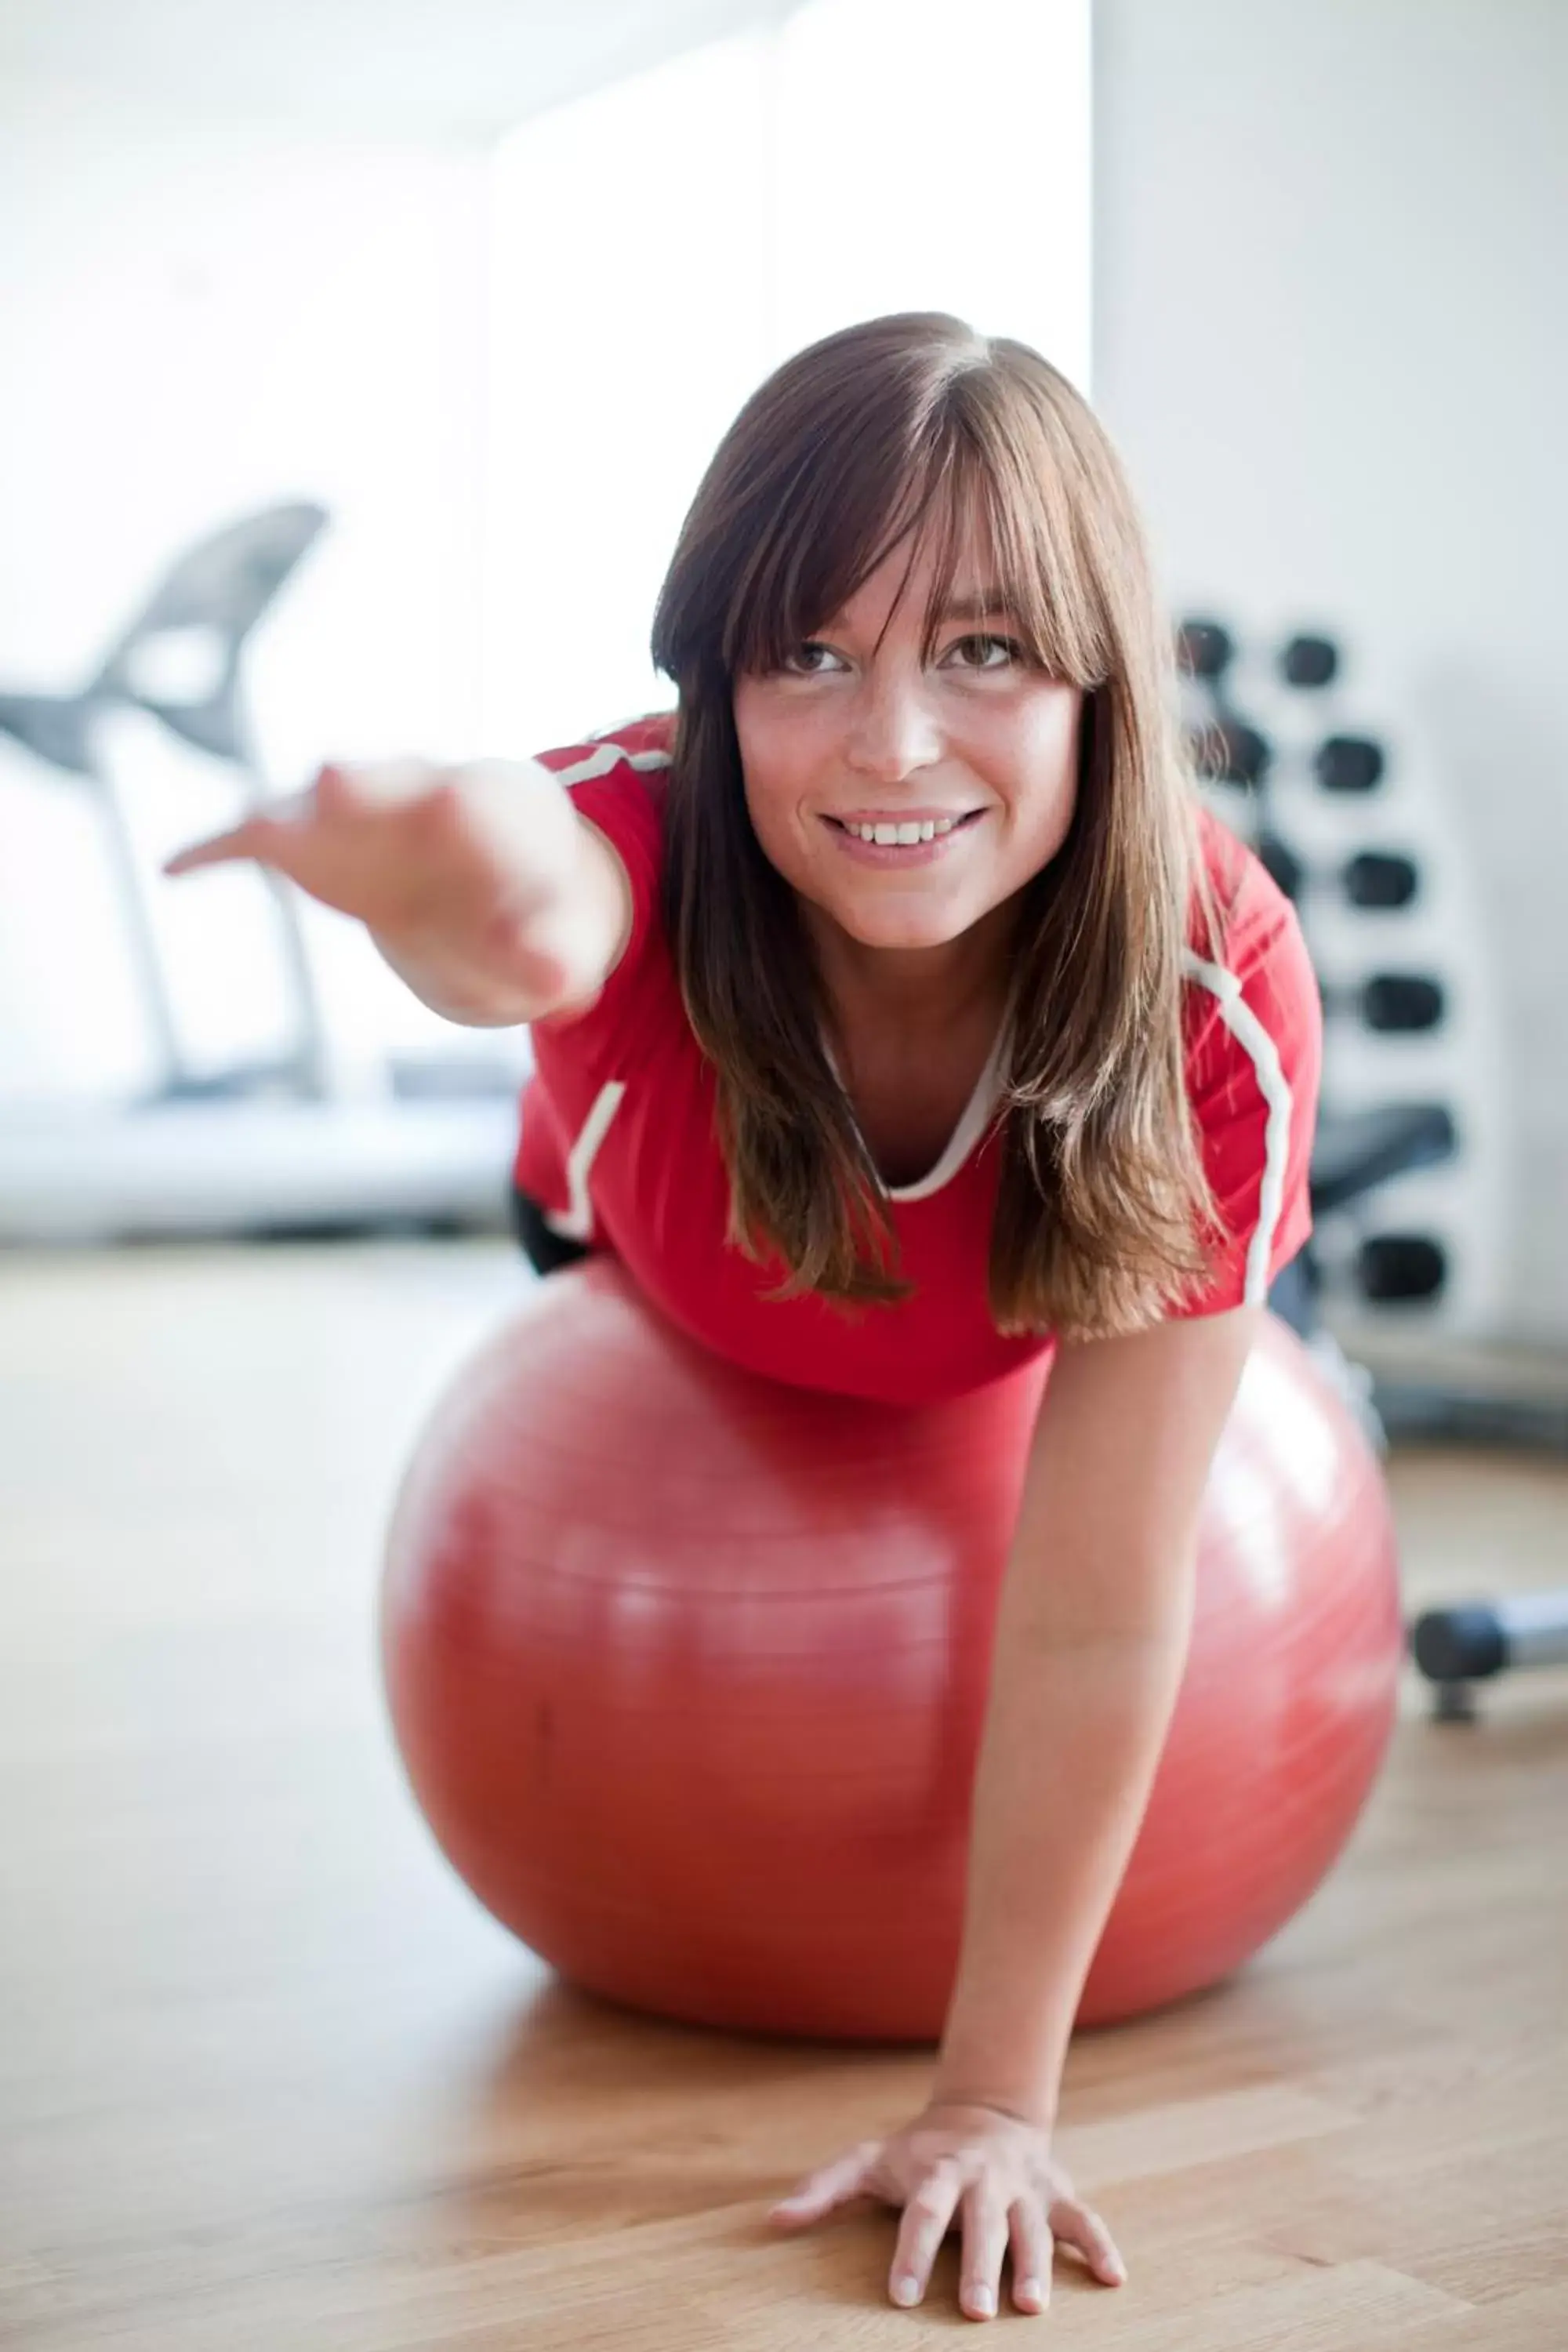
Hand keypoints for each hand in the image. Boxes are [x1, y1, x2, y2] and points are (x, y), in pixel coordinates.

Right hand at [164, 755, 595, 1001]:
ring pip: (312, 810)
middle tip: (333, 779)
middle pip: (390, 783)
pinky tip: (177, 866)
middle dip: (362, 784)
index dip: (470, 809)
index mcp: (496, 809)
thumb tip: (571, 991)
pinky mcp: (309, 846)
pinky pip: (257, 841)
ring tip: (255, 828)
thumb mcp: (563, 939)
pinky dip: (221, 850)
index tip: (454, 803)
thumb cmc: (535, 907)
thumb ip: (559, 960)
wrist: (495, 882)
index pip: (486, 803)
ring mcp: (355, 817)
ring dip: (285, 815)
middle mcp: (418, 794)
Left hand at [769, 2100, 1125, 2321]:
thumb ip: (824, 2190)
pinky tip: (1114, 2278)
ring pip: (1033, 2226)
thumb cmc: (918, 2152)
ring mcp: (1024, 2186)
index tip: (898, 2295)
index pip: (921, 2213)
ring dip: (1036, 2264)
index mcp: (937, 2172)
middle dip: (979, 2266)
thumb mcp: (869, 2160)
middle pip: (981, 2224)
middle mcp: (983, 2179)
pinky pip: (1084, 2220)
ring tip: (1031, 2307)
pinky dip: (1101, 2245)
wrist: (984, 2112)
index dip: (910, 2252)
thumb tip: (772, 2222)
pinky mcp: (1057, 2192)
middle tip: (974, 2312)